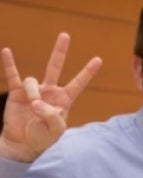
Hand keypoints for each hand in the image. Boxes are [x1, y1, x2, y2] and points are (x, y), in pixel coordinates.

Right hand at [1, 33, 102, 161]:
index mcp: (64, 100)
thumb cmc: (43, 138)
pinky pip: (13, 75)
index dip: (87, 72)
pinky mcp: (17, 92)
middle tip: (65, 35)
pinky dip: (10, 64)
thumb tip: (36, 102)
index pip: (78, 83)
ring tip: (32, 105)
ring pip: (32, 82)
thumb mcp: (54, 130)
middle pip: (55, 66)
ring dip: (32, 93)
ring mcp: (34, 90)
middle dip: (60, 51)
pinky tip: (6, 51)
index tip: (98, 59)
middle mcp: (50, 91)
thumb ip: (51, 116)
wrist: (23, 143)